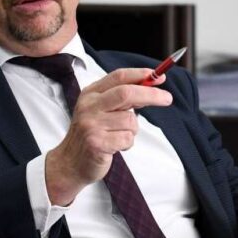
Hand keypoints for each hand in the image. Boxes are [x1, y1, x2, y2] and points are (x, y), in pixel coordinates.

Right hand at [44, 68, 170, 204]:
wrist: (70, 162)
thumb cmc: (92, 134)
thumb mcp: (102, 110)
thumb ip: (122, 98)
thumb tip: (151, 87)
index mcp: (91, 93)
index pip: (119, 76)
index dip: (141, 75)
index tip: (159, 76)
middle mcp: (89, 106)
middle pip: (127, 93)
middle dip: (151, 95)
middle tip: (168, 98)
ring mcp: (91, 124)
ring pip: (130, 120)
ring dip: (132, 130)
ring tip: (118, 136)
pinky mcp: (96, 143)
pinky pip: (127, 139)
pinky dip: (127, 143)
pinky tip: (114, 146)